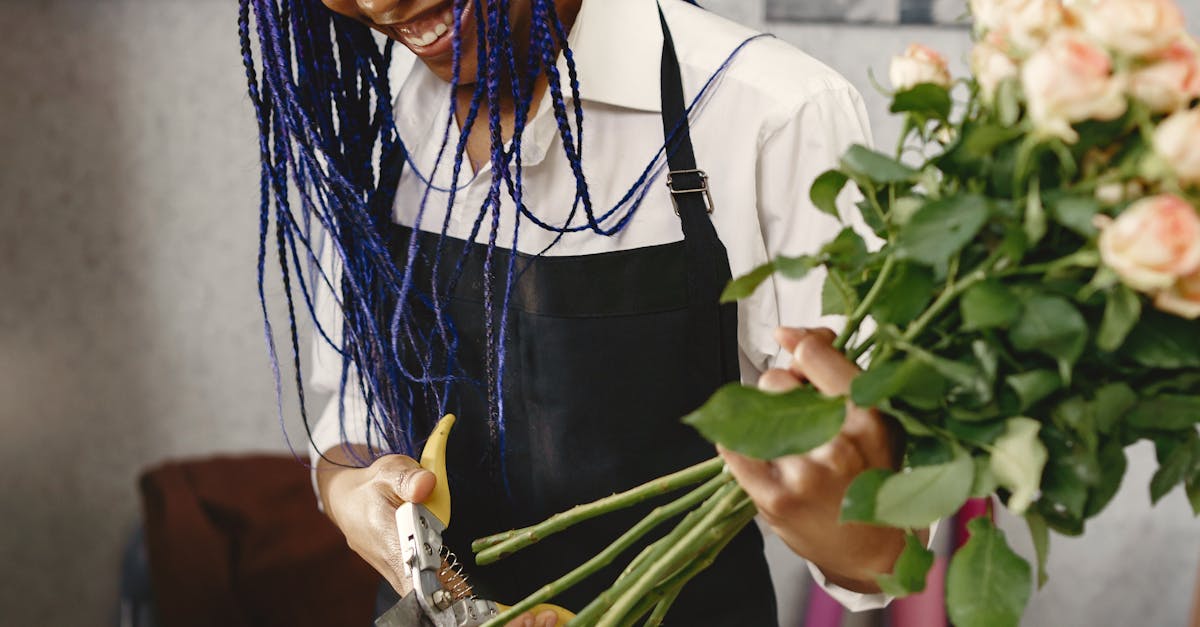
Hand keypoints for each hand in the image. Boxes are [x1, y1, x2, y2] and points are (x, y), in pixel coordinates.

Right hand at [317, 450, 558, 626]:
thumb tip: (426, 485)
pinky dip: (454, 597)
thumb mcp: (388, 471)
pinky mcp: (408, 577)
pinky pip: (432, 594)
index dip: (443, 588)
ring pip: (431, 599)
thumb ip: (407, 477)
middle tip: (500, 609)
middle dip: (459, 602)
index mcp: (389, 540)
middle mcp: (395, 565)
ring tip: (502, 610)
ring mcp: (401, 575)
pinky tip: (483, 604)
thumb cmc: (372, 486)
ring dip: (459, 603)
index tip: (468, 593)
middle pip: (429, 596)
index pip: (416, 575)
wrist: (348, 503)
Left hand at [718, 327, 919, 593]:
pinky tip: (757, 450)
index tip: (797, 352)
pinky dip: (735, 442)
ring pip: (753, 412)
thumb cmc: (872, 476)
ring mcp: (804, 473)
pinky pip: (732, 447)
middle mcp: (838, 445)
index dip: (801, 348)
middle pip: (776, 381)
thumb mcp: (875, 419)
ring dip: (762, 419)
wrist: (872, 551)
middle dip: (781, 390)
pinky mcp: (773, 498)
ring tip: (786, 440)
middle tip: (798, 412)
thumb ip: (837, 370)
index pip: (815, 355)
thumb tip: (789, 334)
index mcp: (869, 419)